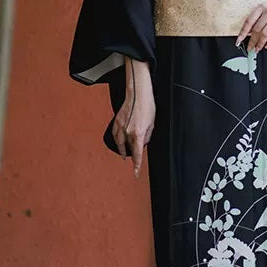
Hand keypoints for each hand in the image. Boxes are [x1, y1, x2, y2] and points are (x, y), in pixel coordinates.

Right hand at [112, 59, 154, 175]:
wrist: (138, 93)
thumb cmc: (147, 106)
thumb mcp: (152, 123)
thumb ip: (147, 136)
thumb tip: (143, 143)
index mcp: (138, 133)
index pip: (137, 154)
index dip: (136, 165)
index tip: (135, 173)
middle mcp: (127, 131)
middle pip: (128, 148)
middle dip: (132, 154)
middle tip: (134, 160)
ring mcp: (120, 126)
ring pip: (119, 143)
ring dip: (122, 149)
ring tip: (124, 154)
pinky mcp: (116, 121)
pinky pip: (114, 134)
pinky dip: (116, 140)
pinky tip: (118, 142)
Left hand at [236, 0, 266, 51]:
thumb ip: (258, 18)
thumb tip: (249, 32)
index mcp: (261, 7)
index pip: (249, 21)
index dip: (243, 32)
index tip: (239, 40)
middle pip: (256, 29)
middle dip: (252, 41)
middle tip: (250, 48)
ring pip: (265, 34)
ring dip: (260, 43)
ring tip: (257, 49)